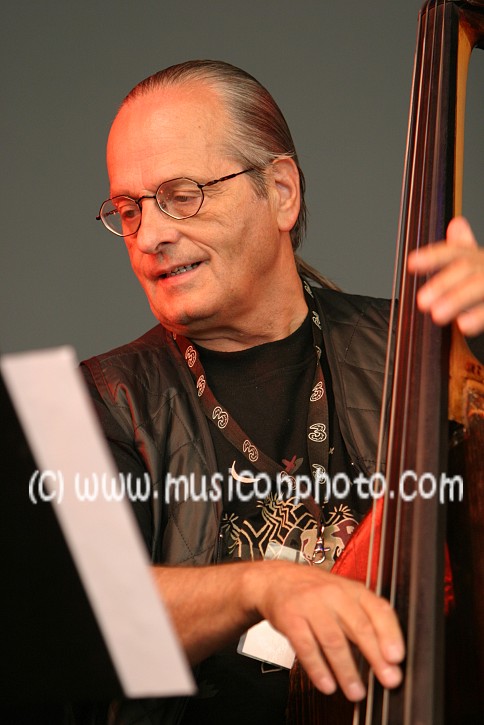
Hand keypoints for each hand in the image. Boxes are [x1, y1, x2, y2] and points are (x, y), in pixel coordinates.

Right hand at [244, 561, 404, 701]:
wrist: (276, 580)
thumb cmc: (315, 592)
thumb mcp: (344, 596)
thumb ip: (365, 619)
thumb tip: (389, 655)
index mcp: (352, 589)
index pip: (377, 608)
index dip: (390, 633)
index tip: (397, 657)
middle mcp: (333, 594)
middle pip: (359, 626)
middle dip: (375, 656)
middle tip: (387, 679)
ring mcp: (310, 604)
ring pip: (333, 640)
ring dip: (347, 670)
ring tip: (356, 692)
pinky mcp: (290, 618)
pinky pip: (306, 647)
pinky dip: (318, 669)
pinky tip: (327, 684)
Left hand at [407, 216, 483, 335]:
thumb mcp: (480, 264)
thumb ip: (465, 250)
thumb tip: (457, 224)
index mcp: (480, 258)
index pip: (457, 251)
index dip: (434, 256)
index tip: (412, 262)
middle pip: (468, 268)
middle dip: (443, 283)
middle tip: (422, 301)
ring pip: (480, 286)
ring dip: (458, 299)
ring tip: (437, 314)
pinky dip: (479, 316)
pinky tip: (464, 325)